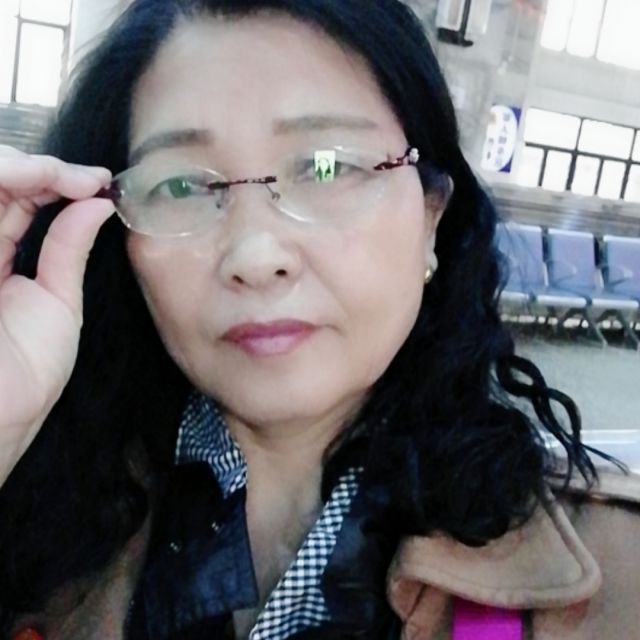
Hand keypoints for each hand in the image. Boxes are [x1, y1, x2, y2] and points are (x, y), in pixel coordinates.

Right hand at [0, 145, 114, 484]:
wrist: (0, 413)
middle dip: (38, 168)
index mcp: (0, 257)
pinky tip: (26, 179)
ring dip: (15, 169)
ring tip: (56, 176)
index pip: (21, 199)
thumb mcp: (58, 301)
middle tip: (80, 177)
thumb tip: (96, 203)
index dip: (56, 180)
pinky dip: (1, 181)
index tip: (98, 181)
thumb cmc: (27, 369)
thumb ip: (68, 248)